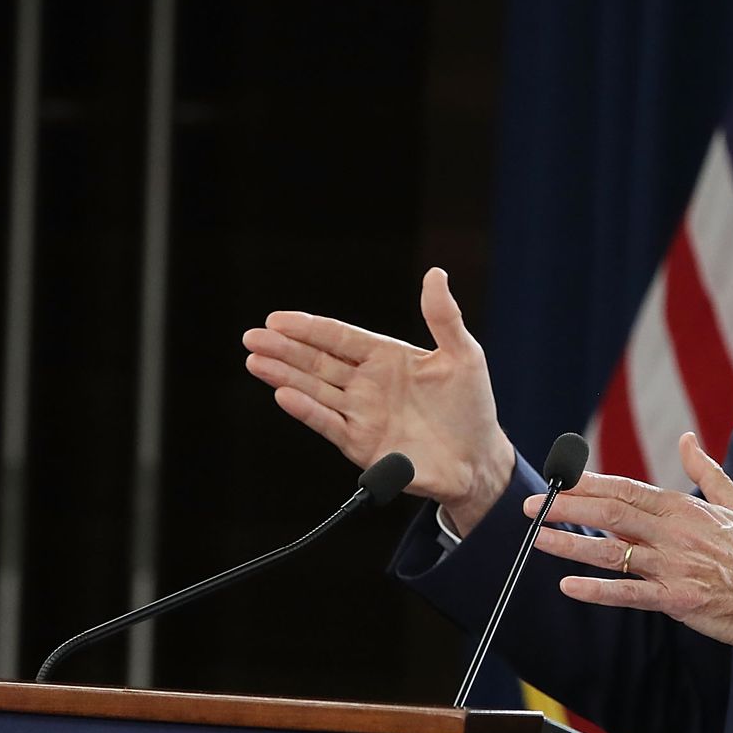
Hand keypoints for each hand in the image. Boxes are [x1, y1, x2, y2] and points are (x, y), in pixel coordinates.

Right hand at [242, 268, 515, 531]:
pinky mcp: (362, 444)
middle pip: (318, 361)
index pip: (339, 338)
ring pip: (315, 390)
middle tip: (253, 336)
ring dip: (285, 376)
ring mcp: (361, 414)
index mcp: (386, 358)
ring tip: (255, 361)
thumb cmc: (472, 406)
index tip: (277, 319)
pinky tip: (284, 395)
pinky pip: (329, 423)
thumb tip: (435, 274)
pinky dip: (307, 410)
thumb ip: (443, 317)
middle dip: (284, 349)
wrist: (479, 459)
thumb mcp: (464, 355)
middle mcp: (367, 384)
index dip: (309, 328)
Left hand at [529, 432, 732, 655]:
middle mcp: (675, 533)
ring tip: (538, 539)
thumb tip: (687, 439)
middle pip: (611, 514)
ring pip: (612, 552)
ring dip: (570, 545)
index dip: (589, 483)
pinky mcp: (676, 600)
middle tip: (534, 507)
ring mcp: (674, 567)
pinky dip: (597, 590)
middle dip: (568, 508)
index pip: (627, 489)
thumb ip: (706, 471)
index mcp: (685, 508)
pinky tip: (569, 586)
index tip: (560, 479)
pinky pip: (629, 594)